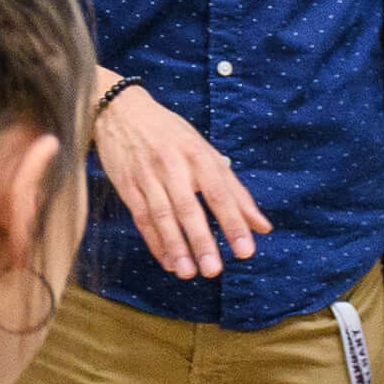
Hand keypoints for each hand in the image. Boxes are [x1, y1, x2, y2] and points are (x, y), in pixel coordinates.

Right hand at [91, 74, 269, 279]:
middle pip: (188, 207)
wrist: (121, 111)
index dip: (233, 223)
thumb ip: (235, 190)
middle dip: (201, 240)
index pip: (219, 193)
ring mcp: (147, 176)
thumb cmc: (170, 133)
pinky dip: (154, 241)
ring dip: (175, 246)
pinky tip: (167, 261)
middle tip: (214, 270)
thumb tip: (262, 225)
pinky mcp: (126, 186)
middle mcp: (172, 165)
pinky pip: (141, 217)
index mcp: (197, 155)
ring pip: (162, 216)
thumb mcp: (205, 152)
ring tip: (187, 272)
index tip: (245, 250)